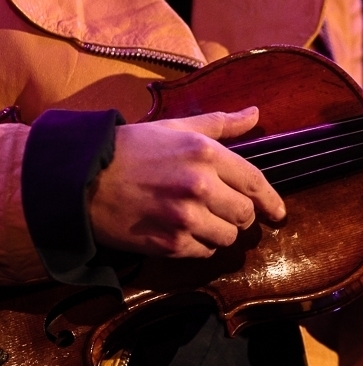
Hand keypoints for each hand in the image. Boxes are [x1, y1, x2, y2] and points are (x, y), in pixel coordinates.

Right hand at [89, 107, 284, 257]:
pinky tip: (182, 231)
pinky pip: (204, 252)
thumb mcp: (177, 127)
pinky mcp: (170, 243)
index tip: (279, 212)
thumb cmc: (131, 149)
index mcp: (205, 153)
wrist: (80, 179)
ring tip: (199, 220)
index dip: (272, 201)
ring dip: (220, 231)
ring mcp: (185, 217)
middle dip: (240, 215)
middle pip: (245, 214)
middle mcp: (200, 186)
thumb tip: (255, 114)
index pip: (255, 183)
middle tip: (224, 211)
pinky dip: (199, 245)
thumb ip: (221, 124)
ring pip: (228, 236)